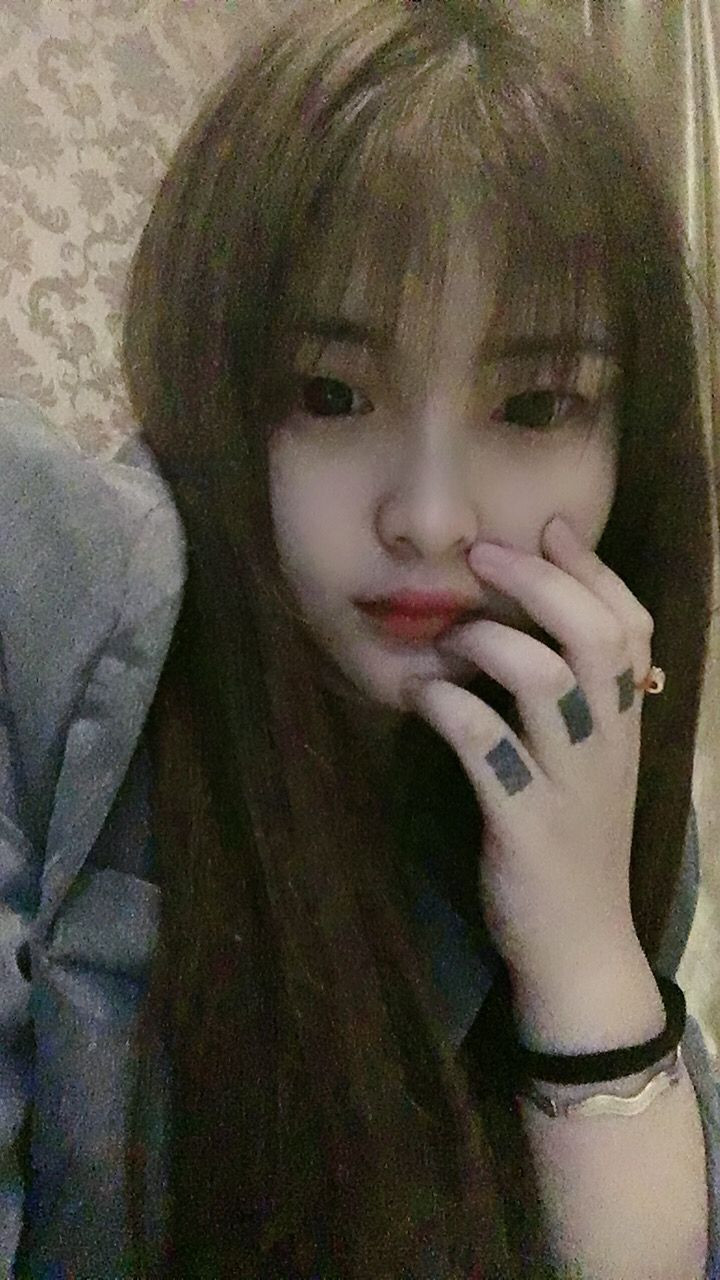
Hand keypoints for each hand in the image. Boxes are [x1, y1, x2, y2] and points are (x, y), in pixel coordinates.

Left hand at [402, 515, 654, 987]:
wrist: (579, 945)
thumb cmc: (574, 842)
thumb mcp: (592, 766)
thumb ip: (577, 704)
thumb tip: (529, 631)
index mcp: (625, 724)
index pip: (632, 627)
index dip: (595, 570)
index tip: (552, 527)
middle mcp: (608, 743)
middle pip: (592, 635)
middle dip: (538, 580)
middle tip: (485, 554)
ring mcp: (569, 783)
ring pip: (545, 679)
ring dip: (488, 639)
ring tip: (448, 637)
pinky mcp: (524, 824)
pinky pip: (487, 747)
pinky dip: (447, 707)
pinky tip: (419, 697)